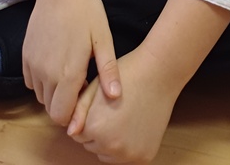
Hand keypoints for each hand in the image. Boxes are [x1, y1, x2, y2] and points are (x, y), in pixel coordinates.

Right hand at [23, 0, 120, 127]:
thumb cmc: (86, 12)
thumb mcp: (104, 40)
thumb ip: (108, 71)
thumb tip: (116, 97)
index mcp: (67, 75)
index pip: (61, 116)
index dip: (74, 113)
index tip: (84, 95)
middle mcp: (46, 74)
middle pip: (50, 108)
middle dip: (64, 103)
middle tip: (79, 81)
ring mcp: (32, 65)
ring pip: (40, 95)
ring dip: (52, 91)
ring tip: (68, 70)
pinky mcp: (24, 55)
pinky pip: (30, 80)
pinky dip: (41, 79)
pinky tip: (55, 62)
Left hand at [67, 45, 178, 163]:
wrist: (158, 74)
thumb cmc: (126, 75)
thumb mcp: (94, 87)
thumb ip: (77, 112)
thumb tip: (71, 132)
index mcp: (95, 128)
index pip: (78, 135)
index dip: (88, 118)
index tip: (100, 106)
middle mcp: (111, 146)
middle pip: (93, 146)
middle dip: (98, 131)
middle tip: (113, 109)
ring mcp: (129, 154)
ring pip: (108, 154)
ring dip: (111, 142)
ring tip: (123, 116)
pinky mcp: (144, 157)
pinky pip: (126, 158)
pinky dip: (128, 146)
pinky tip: (134, 125)